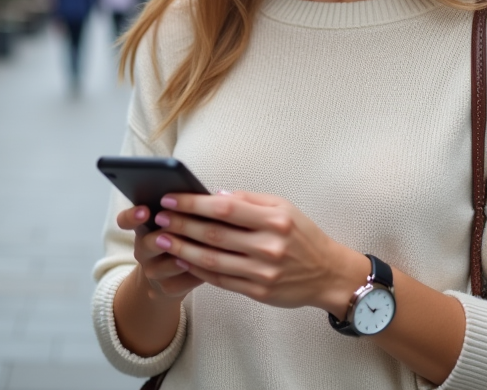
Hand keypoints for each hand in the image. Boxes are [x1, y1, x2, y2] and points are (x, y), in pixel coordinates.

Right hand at [115, 203, 203, 300]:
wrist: (169, 278)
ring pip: (164, 266)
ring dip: (181, 259)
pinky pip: (182, 282)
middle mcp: (143, 249)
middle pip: (145, 244)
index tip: (144, 211)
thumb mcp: (177, 223)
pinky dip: (196, 275)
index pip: (126, 220)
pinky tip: (209, 269)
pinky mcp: (166, 288)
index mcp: (144, 227)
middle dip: (160, 239)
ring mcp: (152, 270)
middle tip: (171, 235)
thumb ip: (186, 210)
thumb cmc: (180, 239)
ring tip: (194, 254)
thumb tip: (215, 194)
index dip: (132, 216)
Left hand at [151, 191, 368, 314]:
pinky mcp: (259, 292)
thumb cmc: (303, 236)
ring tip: (163, 240)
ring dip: (183, 249)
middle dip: (181, 225)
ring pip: (213, 259)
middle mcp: (269, 245)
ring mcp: (263, 271)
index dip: (193, 203)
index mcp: (274, 219)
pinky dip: (199, 270)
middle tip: (158, 219)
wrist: (328, 274)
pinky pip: (221, 280)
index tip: (170, 199)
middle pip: (214, 234)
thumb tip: (214, 195)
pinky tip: (183, 260)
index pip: (224, 208)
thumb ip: (250, 200)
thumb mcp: (284, 208)